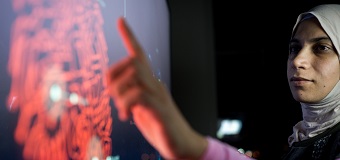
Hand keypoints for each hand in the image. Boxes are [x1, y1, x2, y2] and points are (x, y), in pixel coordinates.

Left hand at [106, 17, 206, 159]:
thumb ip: (131, 96)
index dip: (130, 37)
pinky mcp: (161, 111)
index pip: (141, 55)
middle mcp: (156, 86)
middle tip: (112, 94)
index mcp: (151, 84)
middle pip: (134, 62)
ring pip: (135, 76)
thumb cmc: (160, 126)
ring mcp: (160, 97)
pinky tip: (127, 115)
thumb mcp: (141, 108)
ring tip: (122, 108)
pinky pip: (140, 96)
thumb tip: (115, 88)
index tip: (121, 21)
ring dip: (120, 92)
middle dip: (115, 75)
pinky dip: (127, 104)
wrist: (182, 144)